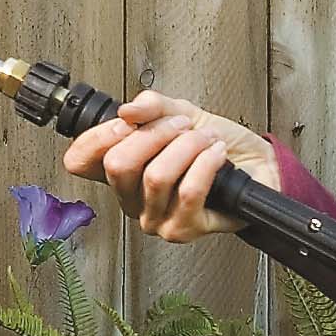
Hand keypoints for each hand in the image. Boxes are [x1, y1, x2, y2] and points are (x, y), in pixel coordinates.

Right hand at [55, 90, 268, 241]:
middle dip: (156, 134)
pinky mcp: (183, 229)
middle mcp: (131, 199)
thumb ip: (152, 106)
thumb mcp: (180, 112)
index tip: (128, 122)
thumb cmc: (215, 143)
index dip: (99, 136)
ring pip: (156, 176)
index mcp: (120, 171)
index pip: (79, 161)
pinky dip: (206, 164)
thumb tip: (128, 110)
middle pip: (118, 165)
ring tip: (206, 139)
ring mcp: (155, 218)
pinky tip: (217, 155)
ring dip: (188, 147)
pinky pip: (188, 191)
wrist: (256, 164)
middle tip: (181, 126)